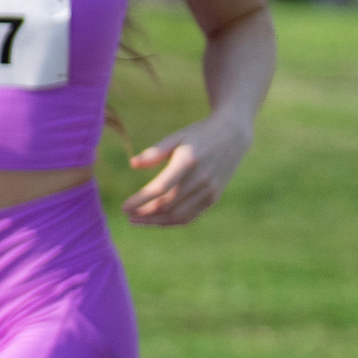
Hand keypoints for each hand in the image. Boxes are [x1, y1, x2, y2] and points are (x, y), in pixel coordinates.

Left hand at [122, 112, 252, 225]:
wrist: (233, 135)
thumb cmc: (199, 135)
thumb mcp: (177, 137)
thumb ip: (155, 152)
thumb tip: (133, 163)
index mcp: (188, 161)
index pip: (160, 188)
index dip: (140, 201)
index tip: (123, 208)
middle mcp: (201, 179)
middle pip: (167, 205)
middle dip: (144, 214)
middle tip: (127, 215)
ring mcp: (210, 190)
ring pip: (178, 215)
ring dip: (155, 221)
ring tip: (137, 220)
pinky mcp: (214, 197)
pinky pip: (190, 216)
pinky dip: (171, 222)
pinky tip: (156, 220)